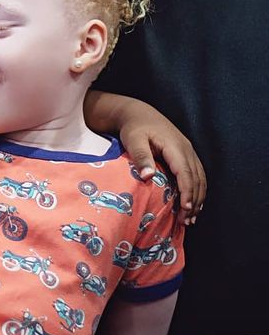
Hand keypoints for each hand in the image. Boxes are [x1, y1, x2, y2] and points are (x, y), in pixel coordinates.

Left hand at [119, 108, 205, 224]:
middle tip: (186, 221)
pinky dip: (197, 190)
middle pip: (197, 179)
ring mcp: (188, 151)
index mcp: (175, 147)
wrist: (137, 113)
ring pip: (200, 178)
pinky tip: (192, 203)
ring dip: (198, 198)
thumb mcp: (133, 140)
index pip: (186, 173)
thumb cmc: (134, 127)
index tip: (185, 209)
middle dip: (194, 201)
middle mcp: (186, 149)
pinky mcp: (185, 154)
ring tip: (191, 217)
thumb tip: (148, 176)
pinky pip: (196, 174)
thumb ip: (141, 157)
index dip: (187, 192)